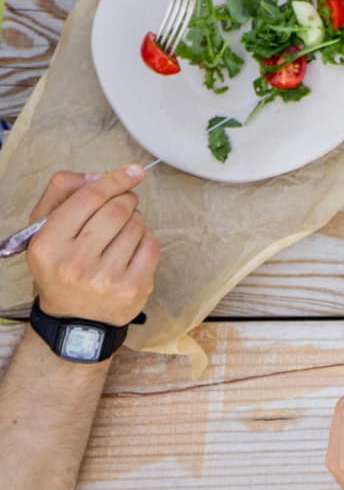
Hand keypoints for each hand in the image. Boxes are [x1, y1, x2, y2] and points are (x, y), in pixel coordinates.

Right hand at [25, 166, 157, 324]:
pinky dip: (146, 237)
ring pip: (137, 225)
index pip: (88, 198)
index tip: (133, 171)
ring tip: (121, 232)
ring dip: (135, 220)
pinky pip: (152, 244)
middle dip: (126, 199)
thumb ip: (63, 193)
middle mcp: (75, 263)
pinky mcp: (133, 287)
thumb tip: (100, 175)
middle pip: (116, 209)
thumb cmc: (61, 265)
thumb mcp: (45, 228)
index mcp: (48, 245)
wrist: (74, 317)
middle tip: (124, 203)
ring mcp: (106, 278)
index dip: (114, 179)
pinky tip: (132, 246)